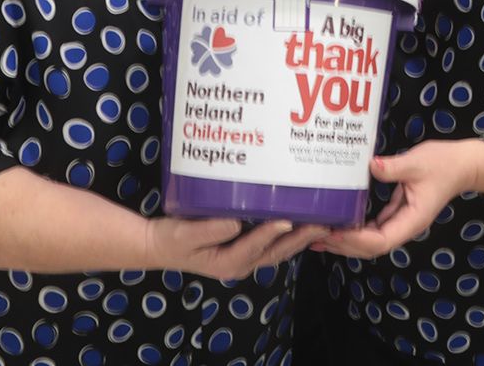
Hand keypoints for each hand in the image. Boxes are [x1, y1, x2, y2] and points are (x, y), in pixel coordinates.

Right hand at [146, 215, 324, 281]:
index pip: (254, 247)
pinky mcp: (245, 249)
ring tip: (323, 223)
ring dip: (301, 238)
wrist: (159, 246)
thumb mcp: (184, 235)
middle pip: (276, 252)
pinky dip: (290, 236)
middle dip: (301, 238)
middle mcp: (240, 263)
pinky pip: (273, 245)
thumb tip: (235, 222)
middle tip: (323, 223)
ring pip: (279, 250)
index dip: (271, 234)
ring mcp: (244, 258)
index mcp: (227, 262)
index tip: (288, 220)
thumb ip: (209, 230)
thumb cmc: (170, 239)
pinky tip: (302, 223)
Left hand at [315, 139, 482, 258]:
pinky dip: (354, 230)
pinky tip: (338, 224)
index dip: (356, 240)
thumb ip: (393, 167)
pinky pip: (373, 228)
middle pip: (371, 247)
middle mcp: (405, 226)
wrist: (464, 164)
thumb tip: (371, 166)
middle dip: (344, 245)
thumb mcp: (417, 162)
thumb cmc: (444, 163)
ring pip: (370, 241)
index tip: (334, 232)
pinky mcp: (397, 213)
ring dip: (346, 241)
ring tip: (319, 235)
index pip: (380, 241)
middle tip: (315, 236)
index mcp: (412, 220)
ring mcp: (400, 221)